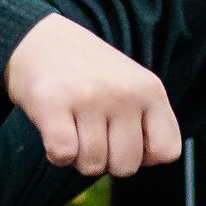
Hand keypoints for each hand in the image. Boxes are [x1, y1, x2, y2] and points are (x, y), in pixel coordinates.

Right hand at [4, 12, 181, 177]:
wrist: (39, 38)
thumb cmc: (87, 74)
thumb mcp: (130, 86)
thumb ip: (146, 122)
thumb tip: (141, 162)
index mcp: (150, 89)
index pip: (167, 152)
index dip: (143, 156)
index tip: (124, 138)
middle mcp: (124, 92)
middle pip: (126, 167)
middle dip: (106, 161)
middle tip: (91, 133)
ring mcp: (89, 97)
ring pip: (92, 165)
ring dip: (77, 157)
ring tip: (72, 127)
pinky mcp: (53, 104)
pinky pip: (63, 155)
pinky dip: (55, 154)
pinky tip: (55, 131)